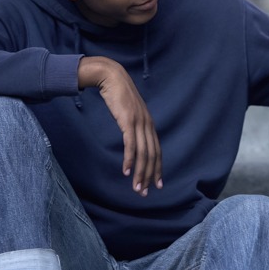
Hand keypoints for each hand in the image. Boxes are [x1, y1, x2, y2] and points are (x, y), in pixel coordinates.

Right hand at [78, 56, 161, 196]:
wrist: (111, 76)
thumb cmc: (117, 95)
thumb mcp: (128, 112)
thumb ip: (132, 125)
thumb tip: (131, 137)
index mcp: (149, 124)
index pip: (156, 151)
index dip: (158, 168)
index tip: (157, 183)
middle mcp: (147, 124)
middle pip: (152, 155)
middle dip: (150, 176)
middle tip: (146, 192)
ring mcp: (139, 122)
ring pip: (143, 153)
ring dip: (140, 173)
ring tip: (137, 188)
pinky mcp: (128, 120)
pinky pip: (131, 144)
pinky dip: (130, 159)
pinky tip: (127, 171)